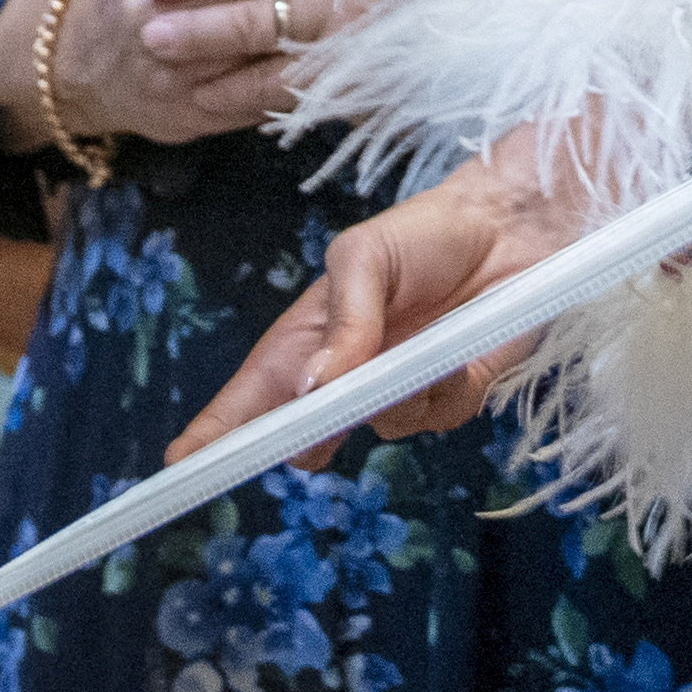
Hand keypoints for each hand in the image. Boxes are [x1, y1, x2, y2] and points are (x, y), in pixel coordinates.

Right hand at [167, 152, 579, 467]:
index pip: (252, 395)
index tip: (180, 466)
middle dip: (305, 440)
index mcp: (308, 338)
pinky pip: (438, 420)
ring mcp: (398, 389)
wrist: (511, 225)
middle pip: (304, 434)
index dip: (215, 434)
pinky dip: (449, 391)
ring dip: (398, 396)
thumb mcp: (364, 257)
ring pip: (381, 430)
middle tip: (314, 433)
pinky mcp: (451, 396)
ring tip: (423, 346)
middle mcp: (347, 374)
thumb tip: (311, 388)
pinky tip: (461, 355)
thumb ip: (342, 322)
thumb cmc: (422, 231)